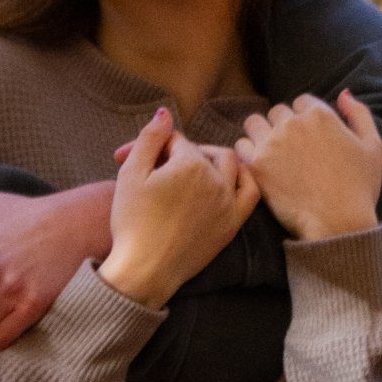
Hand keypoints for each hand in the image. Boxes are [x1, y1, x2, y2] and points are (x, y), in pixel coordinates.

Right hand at [99, 110, 261, 309]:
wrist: (145, 268)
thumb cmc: (133, 222)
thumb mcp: (130, 174)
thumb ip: (150, 139)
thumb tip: (166, 113)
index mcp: (190, 164)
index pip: (176, 141)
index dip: (153, 147)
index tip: (131, 159)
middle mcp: (216, 179)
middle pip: (202, 152)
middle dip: (180, 152)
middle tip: (158, 166)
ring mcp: (228, 202)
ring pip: (230, 165)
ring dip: (213, 159)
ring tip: (193, 167)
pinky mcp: (232, 224)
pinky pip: (250, 192)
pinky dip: (244, 179)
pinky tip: (230, 179)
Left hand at [233, 89, 381, 242]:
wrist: (338, 223)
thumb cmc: (360, 188)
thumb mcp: (373, 146)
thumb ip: (359, 114)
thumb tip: (343, 94)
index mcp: (320, 114)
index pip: (301, 102)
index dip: (306, 119)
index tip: (310, 139)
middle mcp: (293, 123)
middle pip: (278, 112)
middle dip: (283, 126)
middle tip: (292, 150)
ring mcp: (272, 142)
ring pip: (255, 123)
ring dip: (262, 134)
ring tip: (272, 154)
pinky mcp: (256, 164)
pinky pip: (240, 146)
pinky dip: (247, 153)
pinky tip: (260, 166)